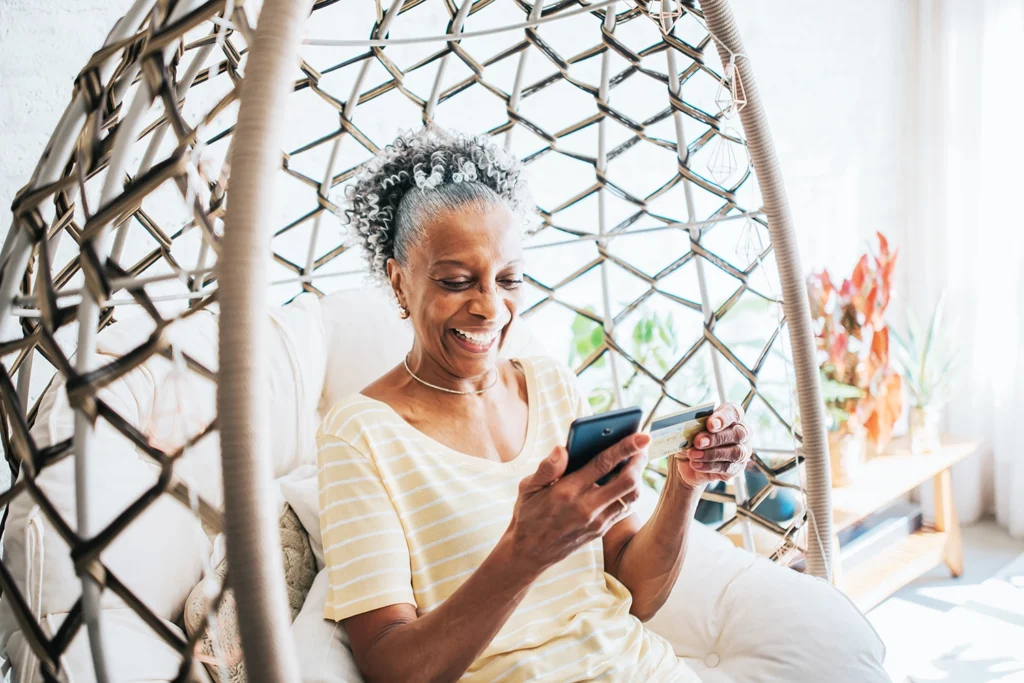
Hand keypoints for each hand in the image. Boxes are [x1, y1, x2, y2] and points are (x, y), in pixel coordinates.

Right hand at [503, 433, 648, 574]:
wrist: (529, 553)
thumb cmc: (528, 514)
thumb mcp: (528, 488)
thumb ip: (547, 467)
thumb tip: (563, 448)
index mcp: (566, 491)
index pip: (602, 464)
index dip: (625, 447)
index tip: (641, 435)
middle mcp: (586, 508)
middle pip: (626, 481)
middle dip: (639, 460)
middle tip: (643, 444)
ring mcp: (596, 521)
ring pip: (631, 496)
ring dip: (638, 475)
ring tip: (637, 459)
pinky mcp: (601, 530)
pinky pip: (624, 508)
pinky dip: (631, 491)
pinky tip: (628, 478)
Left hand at [674, 403, 750, 489]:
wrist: (686, 462)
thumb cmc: (691, 439)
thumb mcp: (687, 430)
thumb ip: (692, 425)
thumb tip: (689, 426)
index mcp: (730, 416)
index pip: (734, 412)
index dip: (724, 418)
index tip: (710, 424)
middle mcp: (741, 433)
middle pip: (738, 433)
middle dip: (716, 438)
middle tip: (698, 442)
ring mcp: (742, 452)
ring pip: (735, 453)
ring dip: (712, 454)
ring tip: (693, 455)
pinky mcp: (736, 469)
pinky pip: (727, 468)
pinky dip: (710, 466)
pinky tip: (697, 464)